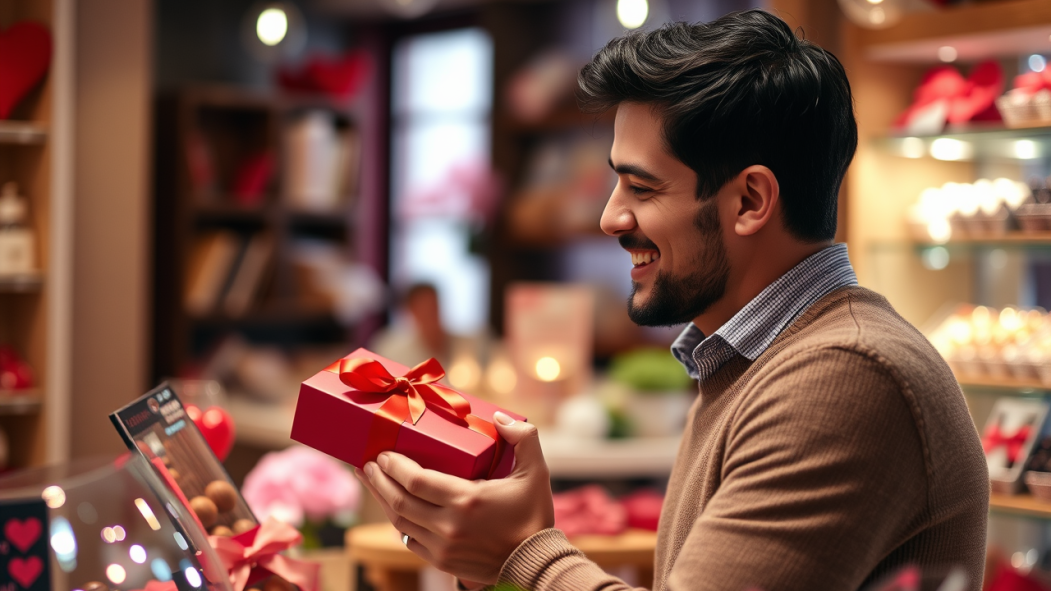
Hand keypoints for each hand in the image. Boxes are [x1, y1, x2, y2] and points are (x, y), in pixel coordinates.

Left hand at [355, 411, 554, 584]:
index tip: (382, 453)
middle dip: (378, 479)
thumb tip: (499, 417)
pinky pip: (409, 540)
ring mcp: (443, 547)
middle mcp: (449, 526)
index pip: (416, 481)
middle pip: (399, 500)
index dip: (394, 466)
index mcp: (467, 500)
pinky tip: (393, 507)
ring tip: (371, 481)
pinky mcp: (442, 561)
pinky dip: (398, 522)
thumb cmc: (534, 514)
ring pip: (400, 522)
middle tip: (366, 463)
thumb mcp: (537, 472)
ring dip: (382, 499)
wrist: (535, 562)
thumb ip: (523, 438)